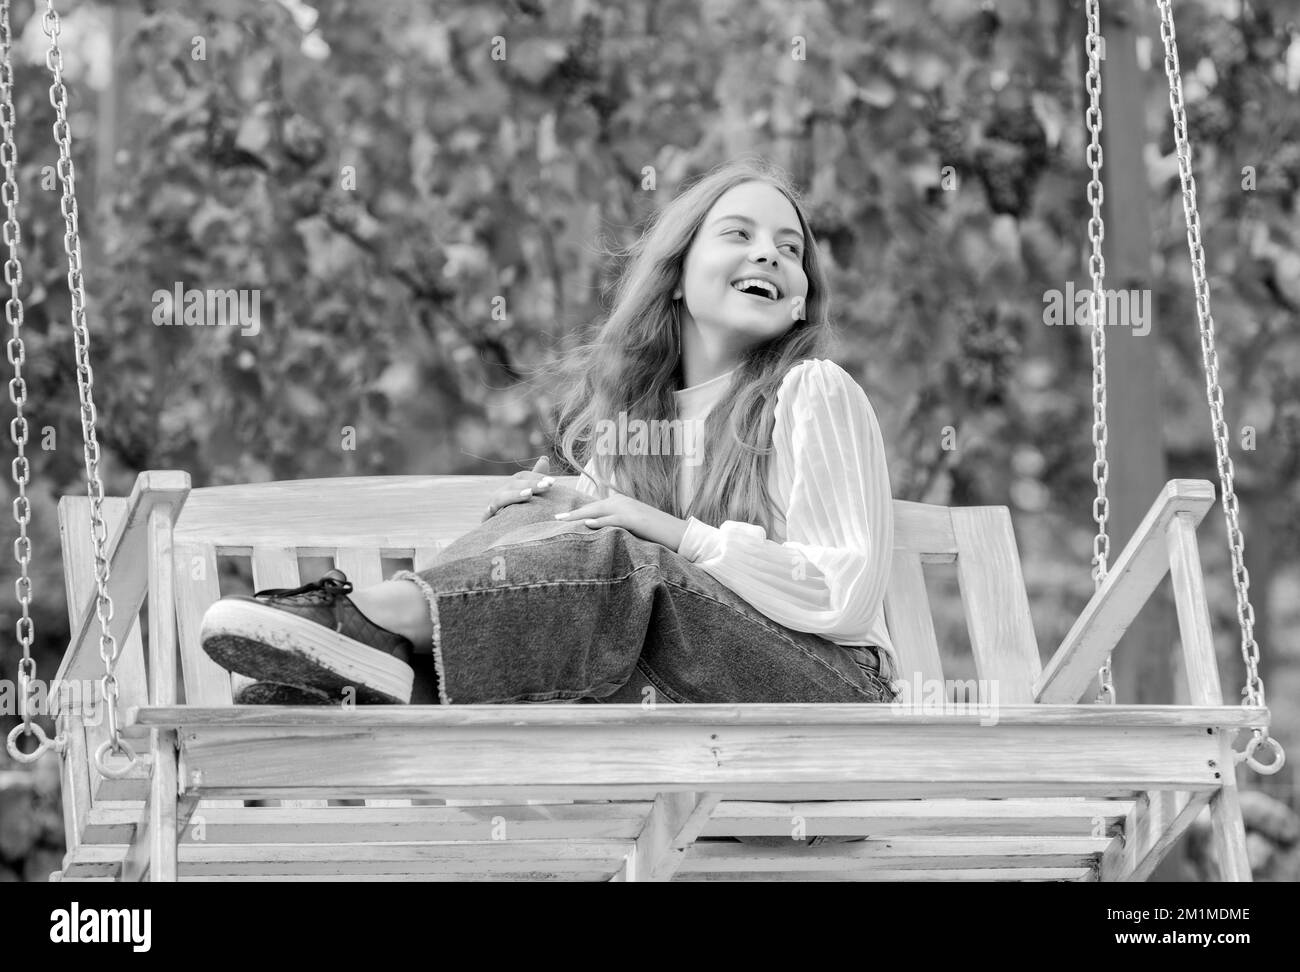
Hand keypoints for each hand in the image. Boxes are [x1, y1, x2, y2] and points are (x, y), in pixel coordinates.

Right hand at [483, 457, 555, 521]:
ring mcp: (492, 505)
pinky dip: (488, 512)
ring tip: (529, 494)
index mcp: (512, 486)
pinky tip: (492, 509)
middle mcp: (501, 493)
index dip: (537, 476)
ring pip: (502, 498)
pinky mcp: (486, 519)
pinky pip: (486, 515)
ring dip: (515, 495)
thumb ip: (536, 476)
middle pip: (515, 484)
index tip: (552, 481)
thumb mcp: (530, 494)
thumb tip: (544, 458)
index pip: (523, 476)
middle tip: (548, 485)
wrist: (501, 532)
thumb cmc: (519, 512)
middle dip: (532, 484)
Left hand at [554, 493, 688, 551]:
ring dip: (580, 516)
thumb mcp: (634, 529)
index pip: (594, 507)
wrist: (681, 535)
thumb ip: (617, 528)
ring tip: (563, 521)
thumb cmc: (657, 535)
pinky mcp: (636, 518)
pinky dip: (599, 521)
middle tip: (555, 518)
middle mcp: (623, 501)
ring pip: (599, 510)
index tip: (561, 517)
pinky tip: (586, 524)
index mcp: (621, 503)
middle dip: (573, 513)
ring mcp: (629, 508)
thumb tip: (601, 536)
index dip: (578, 512)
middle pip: (592, 507)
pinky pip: (614, 519)